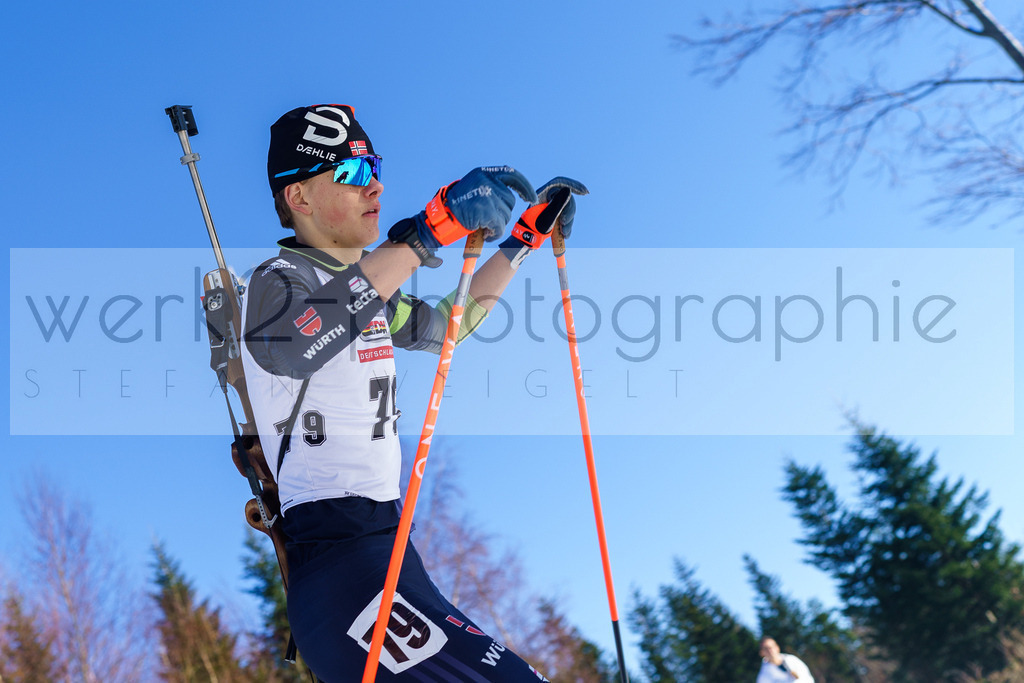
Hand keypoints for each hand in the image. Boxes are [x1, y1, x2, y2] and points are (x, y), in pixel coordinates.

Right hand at [388, 166, 535, 266]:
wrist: (440, 217)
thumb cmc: (457, 205)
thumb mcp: (473, 186)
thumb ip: (491, 186)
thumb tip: (514, 193)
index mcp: (484, 173)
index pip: (512, 175)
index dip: (524, 187)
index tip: (530, 198)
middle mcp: (487, 182)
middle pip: (509, 200)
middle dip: (503, 212)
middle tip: (488, 219)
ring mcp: (487, 196)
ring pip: (506, 214)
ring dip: (498, 223)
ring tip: (483, 225)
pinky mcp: (486, 212)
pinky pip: (500, 226)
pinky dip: (495, 233)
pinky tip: (485, 234)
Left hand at [499, 176, 587, 268]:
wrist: (526, 241)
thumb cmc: (532, 228)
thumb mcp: (546, 217)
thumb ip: (557, 204)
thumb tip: (568, 190)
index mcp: (543, 193)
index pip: (560, 182)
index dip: (573, 185)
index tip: (584, 193)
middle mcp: (548, 198)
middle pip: (567, 199)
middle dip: (570, 212)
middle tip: (564, 223)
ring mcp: (552, 207)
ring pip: (568, 209)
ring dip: (569, 222)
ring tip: (564, 233)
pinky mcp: (555, 216)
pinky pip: (566, 217)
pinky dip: (568, 226)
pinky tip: (565, 235)